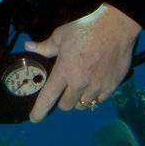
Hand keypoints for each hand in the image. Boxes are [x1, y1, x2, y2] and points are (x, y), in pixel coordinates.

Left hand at [24, 4, 139, 123]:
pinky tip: (94, 85)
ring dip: (79, 99)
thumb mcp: (61, 35)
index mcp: (64, 71)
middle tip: (65, 89)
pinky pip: (99, 101)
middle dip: (62, 100)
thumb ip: (45, 46)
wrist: (116, 28)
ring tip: (81, 87)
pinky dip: (95, 96)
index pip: (48, 97)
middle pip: (66, 106)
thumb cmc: (86, 29)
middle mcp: (79, 83)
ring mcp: (96, 87)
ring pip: (83, 105)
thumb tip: (28, 46)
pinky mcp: (111, 87)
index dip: (39, 110)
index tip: (35, 118)